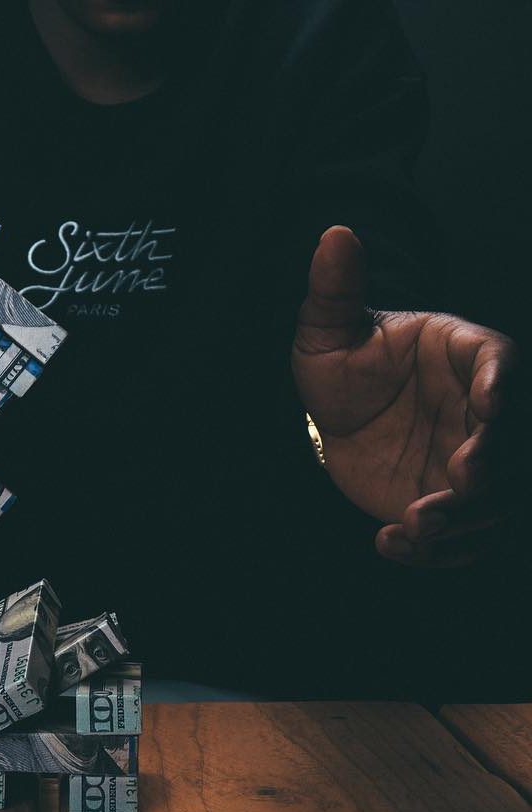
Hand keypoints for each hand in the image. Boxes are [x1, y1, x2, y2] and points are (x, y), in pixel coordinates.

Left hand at [293, 226, 521, 566]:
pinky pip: (466, 536)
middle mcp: (484, 408)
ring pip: (499, 496)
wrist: (336, 417)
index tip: (490, 405)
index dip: (504, 385)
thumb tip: (334, 233)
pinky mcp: (457, 502)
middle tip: (459, 483)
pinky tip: (390, 543)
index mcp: (468, 354)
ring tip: (415, 525)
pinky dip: (437, 551)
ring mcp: (476, 456)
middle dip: (493, 465)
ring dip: (466, 518)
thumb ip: (335, 289)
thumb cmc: (343, 364)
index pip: (501, 363)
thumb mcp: (326, 330)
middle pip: (513, 439)